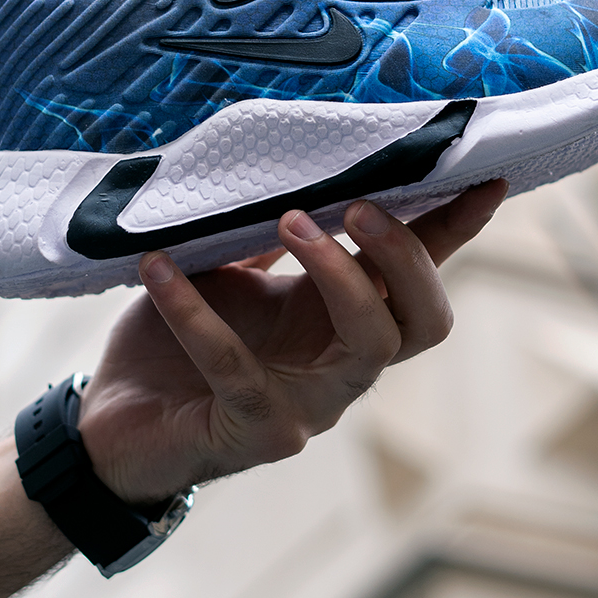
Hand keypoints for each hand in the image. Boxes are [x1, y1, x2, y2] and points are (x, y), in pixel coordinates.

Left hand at [77, 181, 507, 502]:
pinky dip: (196, 313)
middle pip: (424, 321)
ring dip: (338, 275)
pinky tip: (160, 267)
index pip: (416, 277)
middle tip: (361, 204)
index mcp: (338, 320)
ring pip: (370, 347)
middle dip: (407, 257)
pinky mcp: (254, 435)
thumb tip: (293, 162)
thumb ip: (264, 234)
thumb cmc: (174, 344)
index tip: (486, 178)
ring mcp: (307, 407)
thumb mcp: (228, 274)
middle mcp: (339, 367)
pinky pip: (237, 368)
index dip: (454, 232)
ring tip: (288, 218)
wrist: (111, 422)